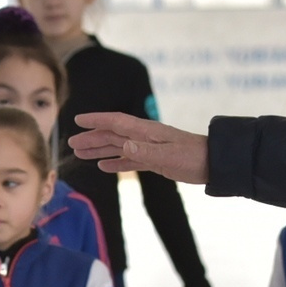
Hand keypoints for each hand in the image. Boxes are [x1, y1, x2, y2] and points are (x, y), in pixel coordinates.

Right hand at [66, 111, 208, 182]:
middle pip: (112, 135)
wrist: (213, 164)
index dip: (96, 120)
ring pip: (117, 147)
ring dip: (99, 150)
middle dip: (91, 138)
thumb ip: (144, 151)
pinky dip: (115, 162)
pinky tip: (103, 166)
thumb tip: (122, 145)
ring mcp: (148, 148)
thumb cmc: (193, 158)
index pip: (116, 122)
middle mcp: (143, 137)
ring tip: (81, 154)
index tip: (78, 120)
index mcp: (145, 132)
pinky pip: (129, 159)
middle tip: (71, 143)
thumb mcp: (168, 156)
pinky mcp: (153, 160)